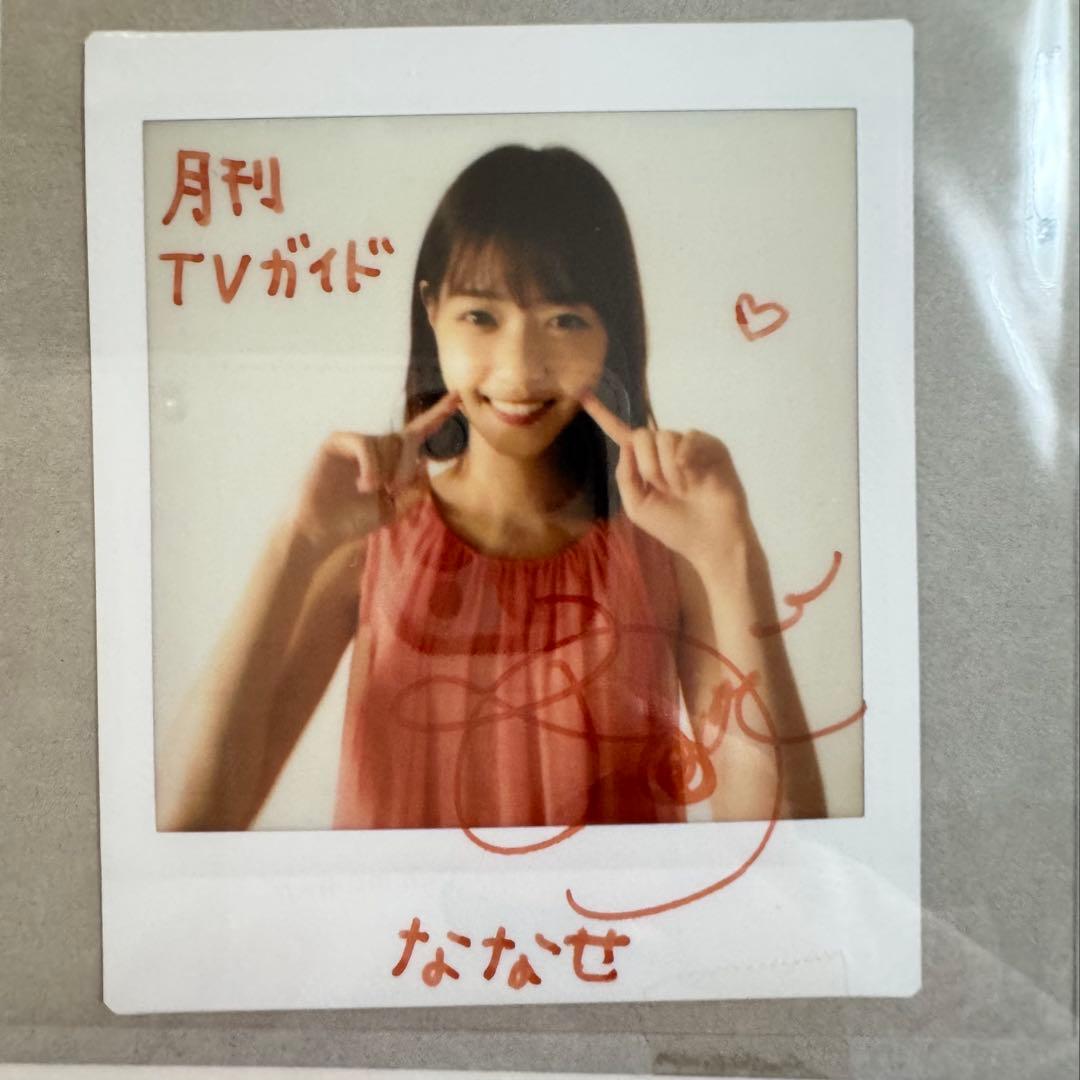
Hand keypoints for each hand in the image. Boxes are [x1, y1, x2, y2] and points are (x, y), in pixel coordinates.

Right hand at [290, 391, 460, 554]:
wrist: (323, 530)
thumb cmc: (354, 520)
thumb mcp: (394, 510)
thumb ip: (415, 491)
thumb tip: (424, 462)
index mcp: (391, 460)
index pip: (418, 432)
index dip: (438, 414)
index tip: (458, 397)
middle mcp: (375, 446)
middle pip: (406, 440)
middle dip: (407, 464)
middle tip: (396, 490)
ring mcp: (355, 442)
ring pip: (385, 443)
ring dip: (386, 470)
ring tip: (374, 491)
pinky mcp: (336, 442)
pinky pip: (364, 443)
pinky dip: (370, 465)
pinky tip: (366, 485)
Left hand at [580, 390, 753, 572]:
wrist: (710, 540)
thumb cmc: (674, 527)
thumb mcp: (637, 507)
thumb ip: (625, 475)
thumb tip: (626, 443)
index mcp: (645, 463)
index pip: (621, 434)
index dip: (602, 415)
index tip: (582, 393)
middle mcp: (665, 450)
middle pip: (642, 435)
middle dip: (648, 466)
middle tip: (664, 490)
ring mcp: (688, 446)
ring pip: (664, 437)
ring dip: (668, 469)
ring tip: (683, 489)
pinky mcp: (711, 446)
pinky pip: (689, 437)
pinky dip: (686, 460)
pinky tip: (694, 479)